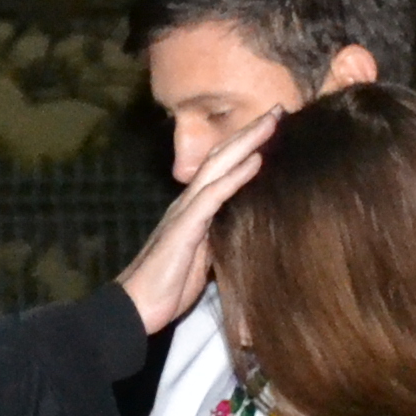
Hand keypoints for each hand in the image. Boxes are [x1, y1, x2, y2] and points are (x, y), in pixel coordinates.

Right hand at [116, 111, 279, 333]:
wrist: (137, 307)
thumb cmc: (168, 288)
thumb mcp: (204, 259)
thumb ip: (219, 238)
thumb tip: (242, 230)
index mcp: (194, 210)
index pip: (222, 168)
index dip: (246, 146)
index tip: (272, 128)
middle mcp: (188, 202)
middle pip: (222, 157)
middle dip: (250, 132)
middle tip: (278, 109)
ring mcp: (186, 212)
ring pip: (219, 166)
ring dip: (248, 142)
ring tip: (272, 122)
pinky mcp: (186, 227)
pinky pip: (214, 195)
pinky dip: (236, 175)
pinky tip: (256, 160)